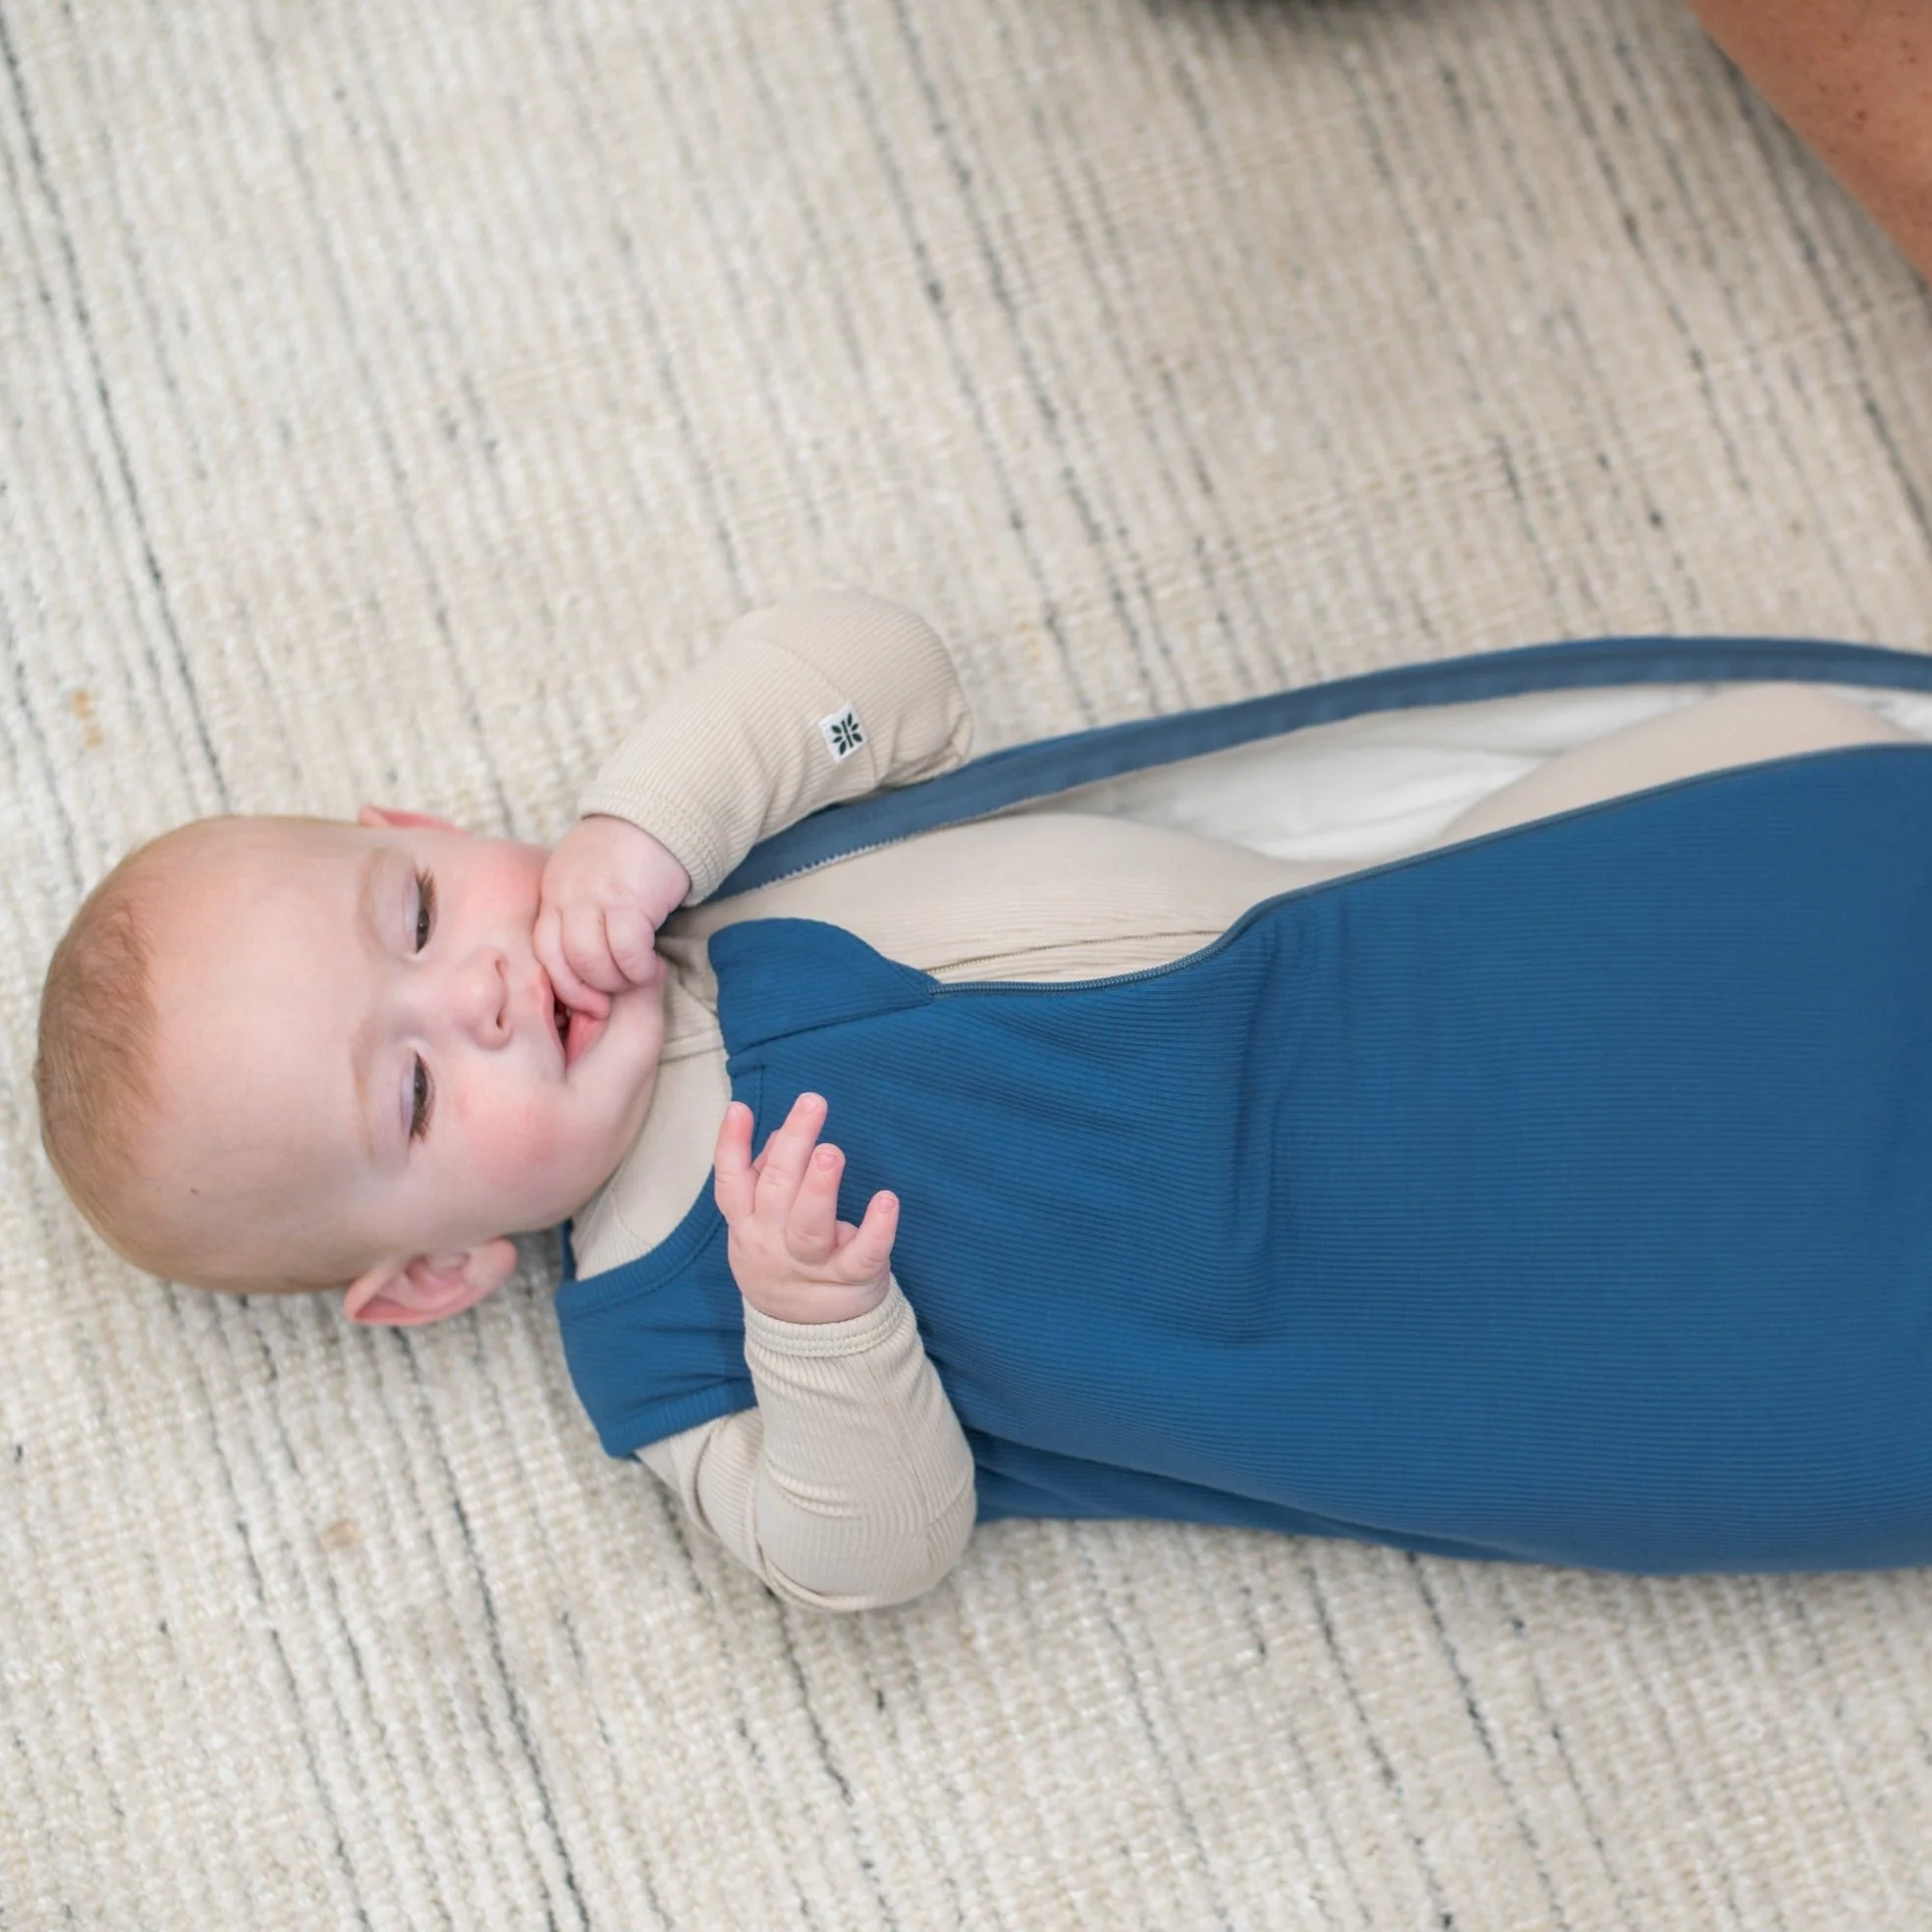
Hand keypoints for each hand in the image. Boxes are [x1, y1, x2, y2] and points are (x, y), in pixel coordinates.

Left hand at [535, 814, 690, 1017]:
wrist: (657, 816)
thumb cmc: (625, 855)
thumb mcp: (584, 880)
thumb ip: (577, 914)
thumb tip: (586, 970)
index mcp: (553, 893)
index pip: (543, 951)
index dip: (564, 984)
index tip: (587, 1001)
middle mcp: (567, 895)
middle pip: (565, 961)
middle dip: (590, 990)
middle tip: (614, 996)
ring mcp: (596, 896)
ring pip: (592, 960)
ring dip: (617, 981)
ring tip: (637, 976)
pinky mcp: (631, 899)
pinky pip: (628, 948)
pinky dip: (639, 967)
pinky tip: (652, 965)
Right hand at [713, 1092, 898, 1323]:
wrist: (805, 1335)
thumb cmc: (784, 1258)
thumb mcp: (758, 1226)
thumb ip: (764, 1179)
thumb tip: (784, 1135)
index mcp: (748, 1224)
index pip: (730, 1183)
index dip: (730, 1146)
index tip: (740, 1108)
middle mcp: (773, 1243)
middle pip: (775, 1192)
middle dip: (793, 1146)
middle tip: (812, 1104)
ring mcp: (811, 1265)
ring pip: (809, 1227)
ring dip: (820, 1187)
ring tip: (830, 1153)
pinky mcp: (851, 1280)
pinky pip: (863, 1256)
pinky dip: (877, 1230)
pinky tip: (887, 1200)